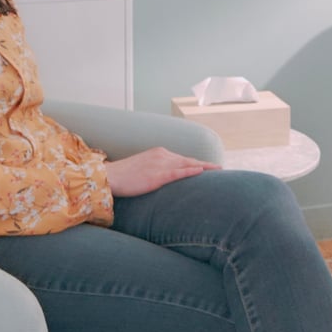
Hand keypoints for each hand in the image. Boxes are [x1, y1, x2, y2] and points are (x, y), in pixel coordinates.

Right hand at [104, 147, 220, 196]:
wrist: (110, 177)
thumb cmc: (123, 176)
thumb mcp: (143, 168)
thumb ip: (156, 169)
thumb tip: (165, 178)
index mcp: (158, 153)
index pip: (182, 159)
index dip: (197, 163)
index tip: (209, 167)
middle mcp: (162, 155)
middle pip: (188, 160)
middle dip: (205, 164)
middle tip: (221, 169)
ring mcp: (160, 165)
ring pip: (187, 165)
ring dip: (204, 167)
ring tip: (218, 171)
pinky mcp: (157, 176)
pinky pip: (178, 172)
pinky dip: (191, 171)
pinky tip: (202, 172)